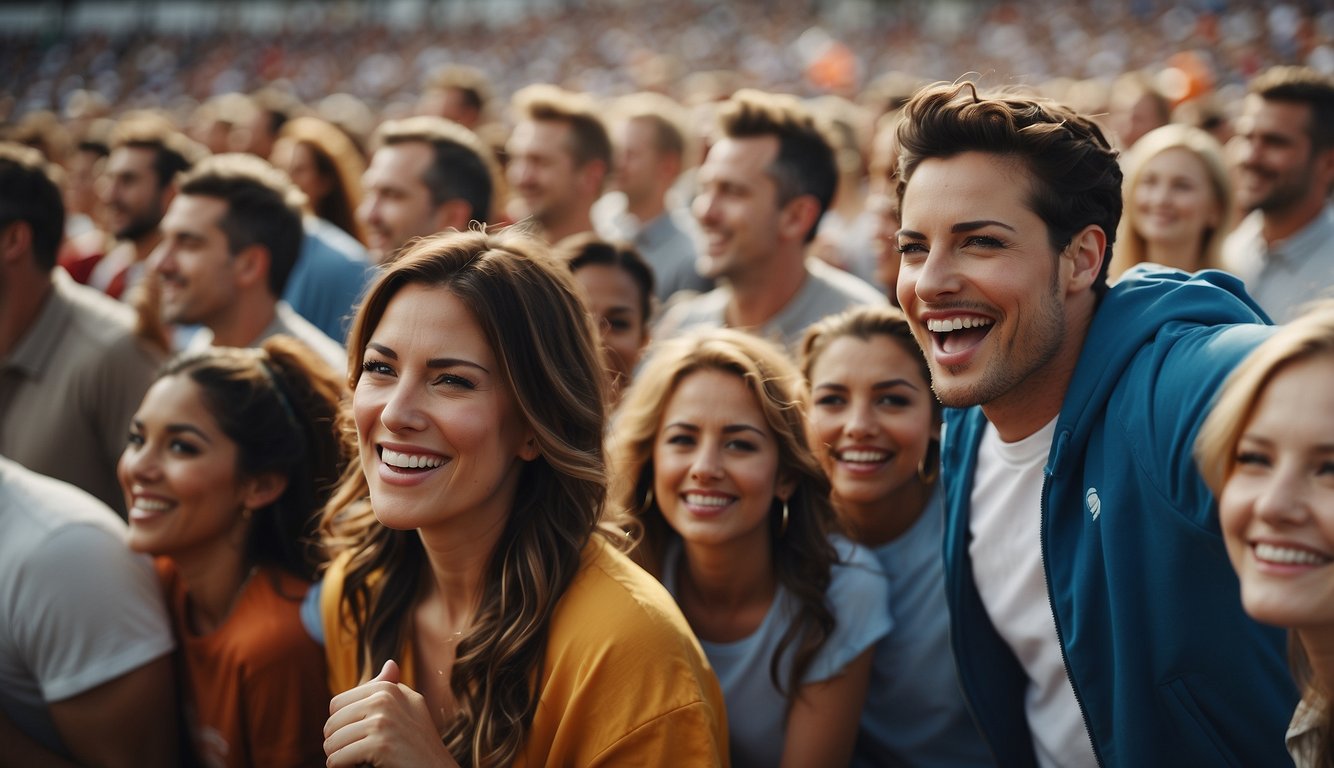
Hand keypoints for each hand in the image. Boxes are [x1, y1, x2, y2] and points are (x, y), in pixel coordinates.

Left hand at [324, 660, 459, 766]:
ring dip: (337, 758)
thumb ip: (393, 687)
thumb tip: (390, 664)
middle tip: (354, 753)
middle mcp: (385, 699)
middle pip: (331, 723)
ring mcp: (383, 721)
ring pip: (331, 743)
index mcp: (387, 688)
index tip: (355, 737)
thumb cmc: (421, 743)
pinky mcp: (380, 745)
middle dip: (336, 742)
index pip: (337, 704)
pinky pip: (338, 758)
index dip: (341, 725)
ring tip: (354, 761)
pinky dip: (341, 767)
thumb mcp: (410, 707)